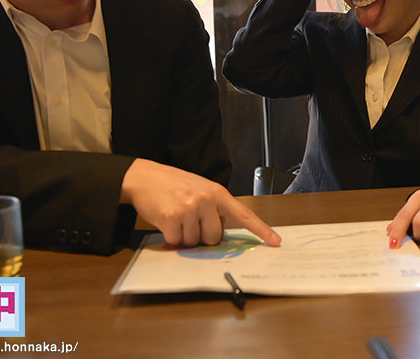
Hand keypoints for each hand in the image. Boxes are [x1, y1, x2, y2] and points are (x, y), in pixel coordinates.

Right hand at [120, 158, 280, 246]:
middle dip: (202, 235)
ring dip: (185, 236)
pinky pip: (178, 242)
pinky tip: (166, 220)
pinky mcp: (172, 219)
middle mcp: (206, 199)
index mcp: (217, 193)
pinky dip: (171, 237)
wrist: (144, 177)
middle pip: (214, 237)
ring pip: (195, 242)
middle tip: (189, 220)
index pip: (244, 214)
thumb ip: (214, 208)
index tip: (275, 242)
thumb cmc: (173, 185)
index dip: (261, 230)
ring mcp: (189, 209)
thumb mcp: (200, 189)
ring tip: (176, 217)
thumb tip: (220, 234)